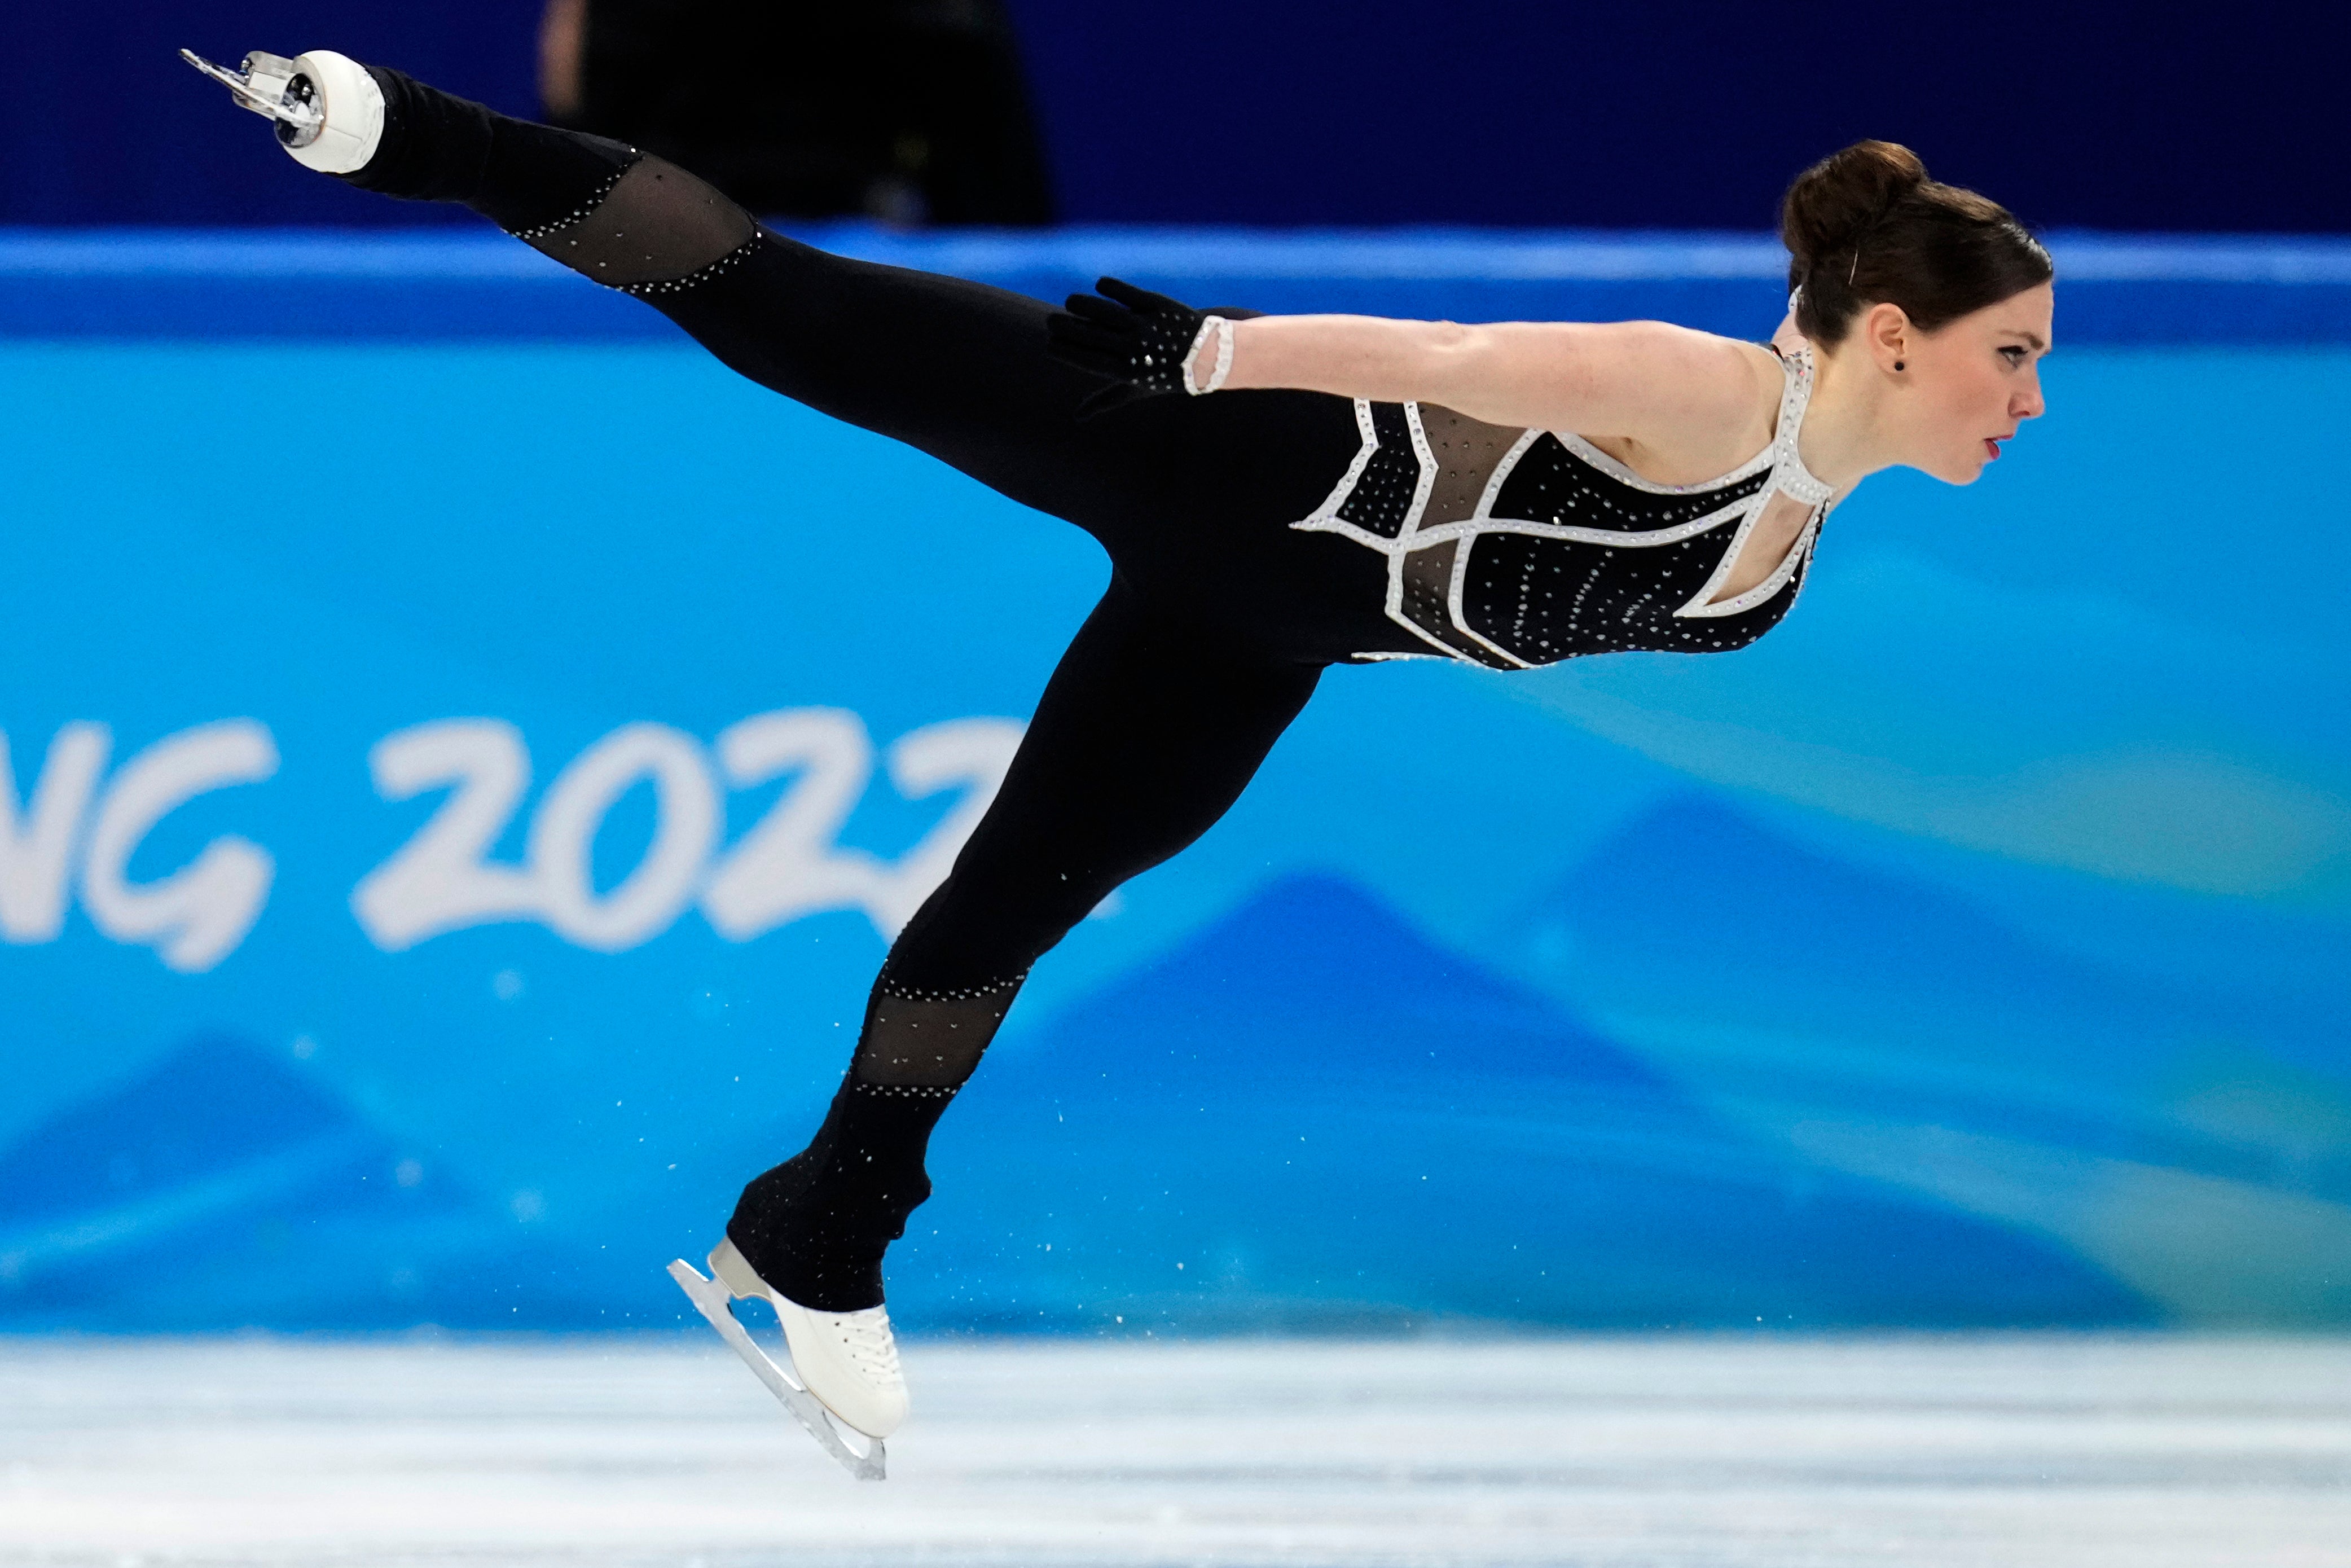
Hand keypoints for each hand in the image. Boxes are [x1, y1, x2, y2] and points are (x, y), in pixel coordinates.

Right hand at [1046, 277, 1208, 400]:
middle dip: (1065, 327)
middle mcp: (1136, 348)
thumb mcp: (1137, 390)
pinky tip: (1099, 286)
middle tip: (1051, 321)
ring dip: (1082, 304)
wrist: (1209, 355)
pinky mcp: (1159, 305)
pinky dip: (1110, 287)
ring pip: (1106, 311)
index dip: (1064, 351)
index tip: (1049, 344)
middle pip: (1091, 335)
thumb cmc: (1165, 376)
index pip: (1087, 360)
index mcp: (1128, 372)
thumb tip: (1078, 418)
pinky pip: (1128, 293)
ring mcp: (1147, 325)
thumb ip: (1106, 401)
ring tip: (1069, 302)